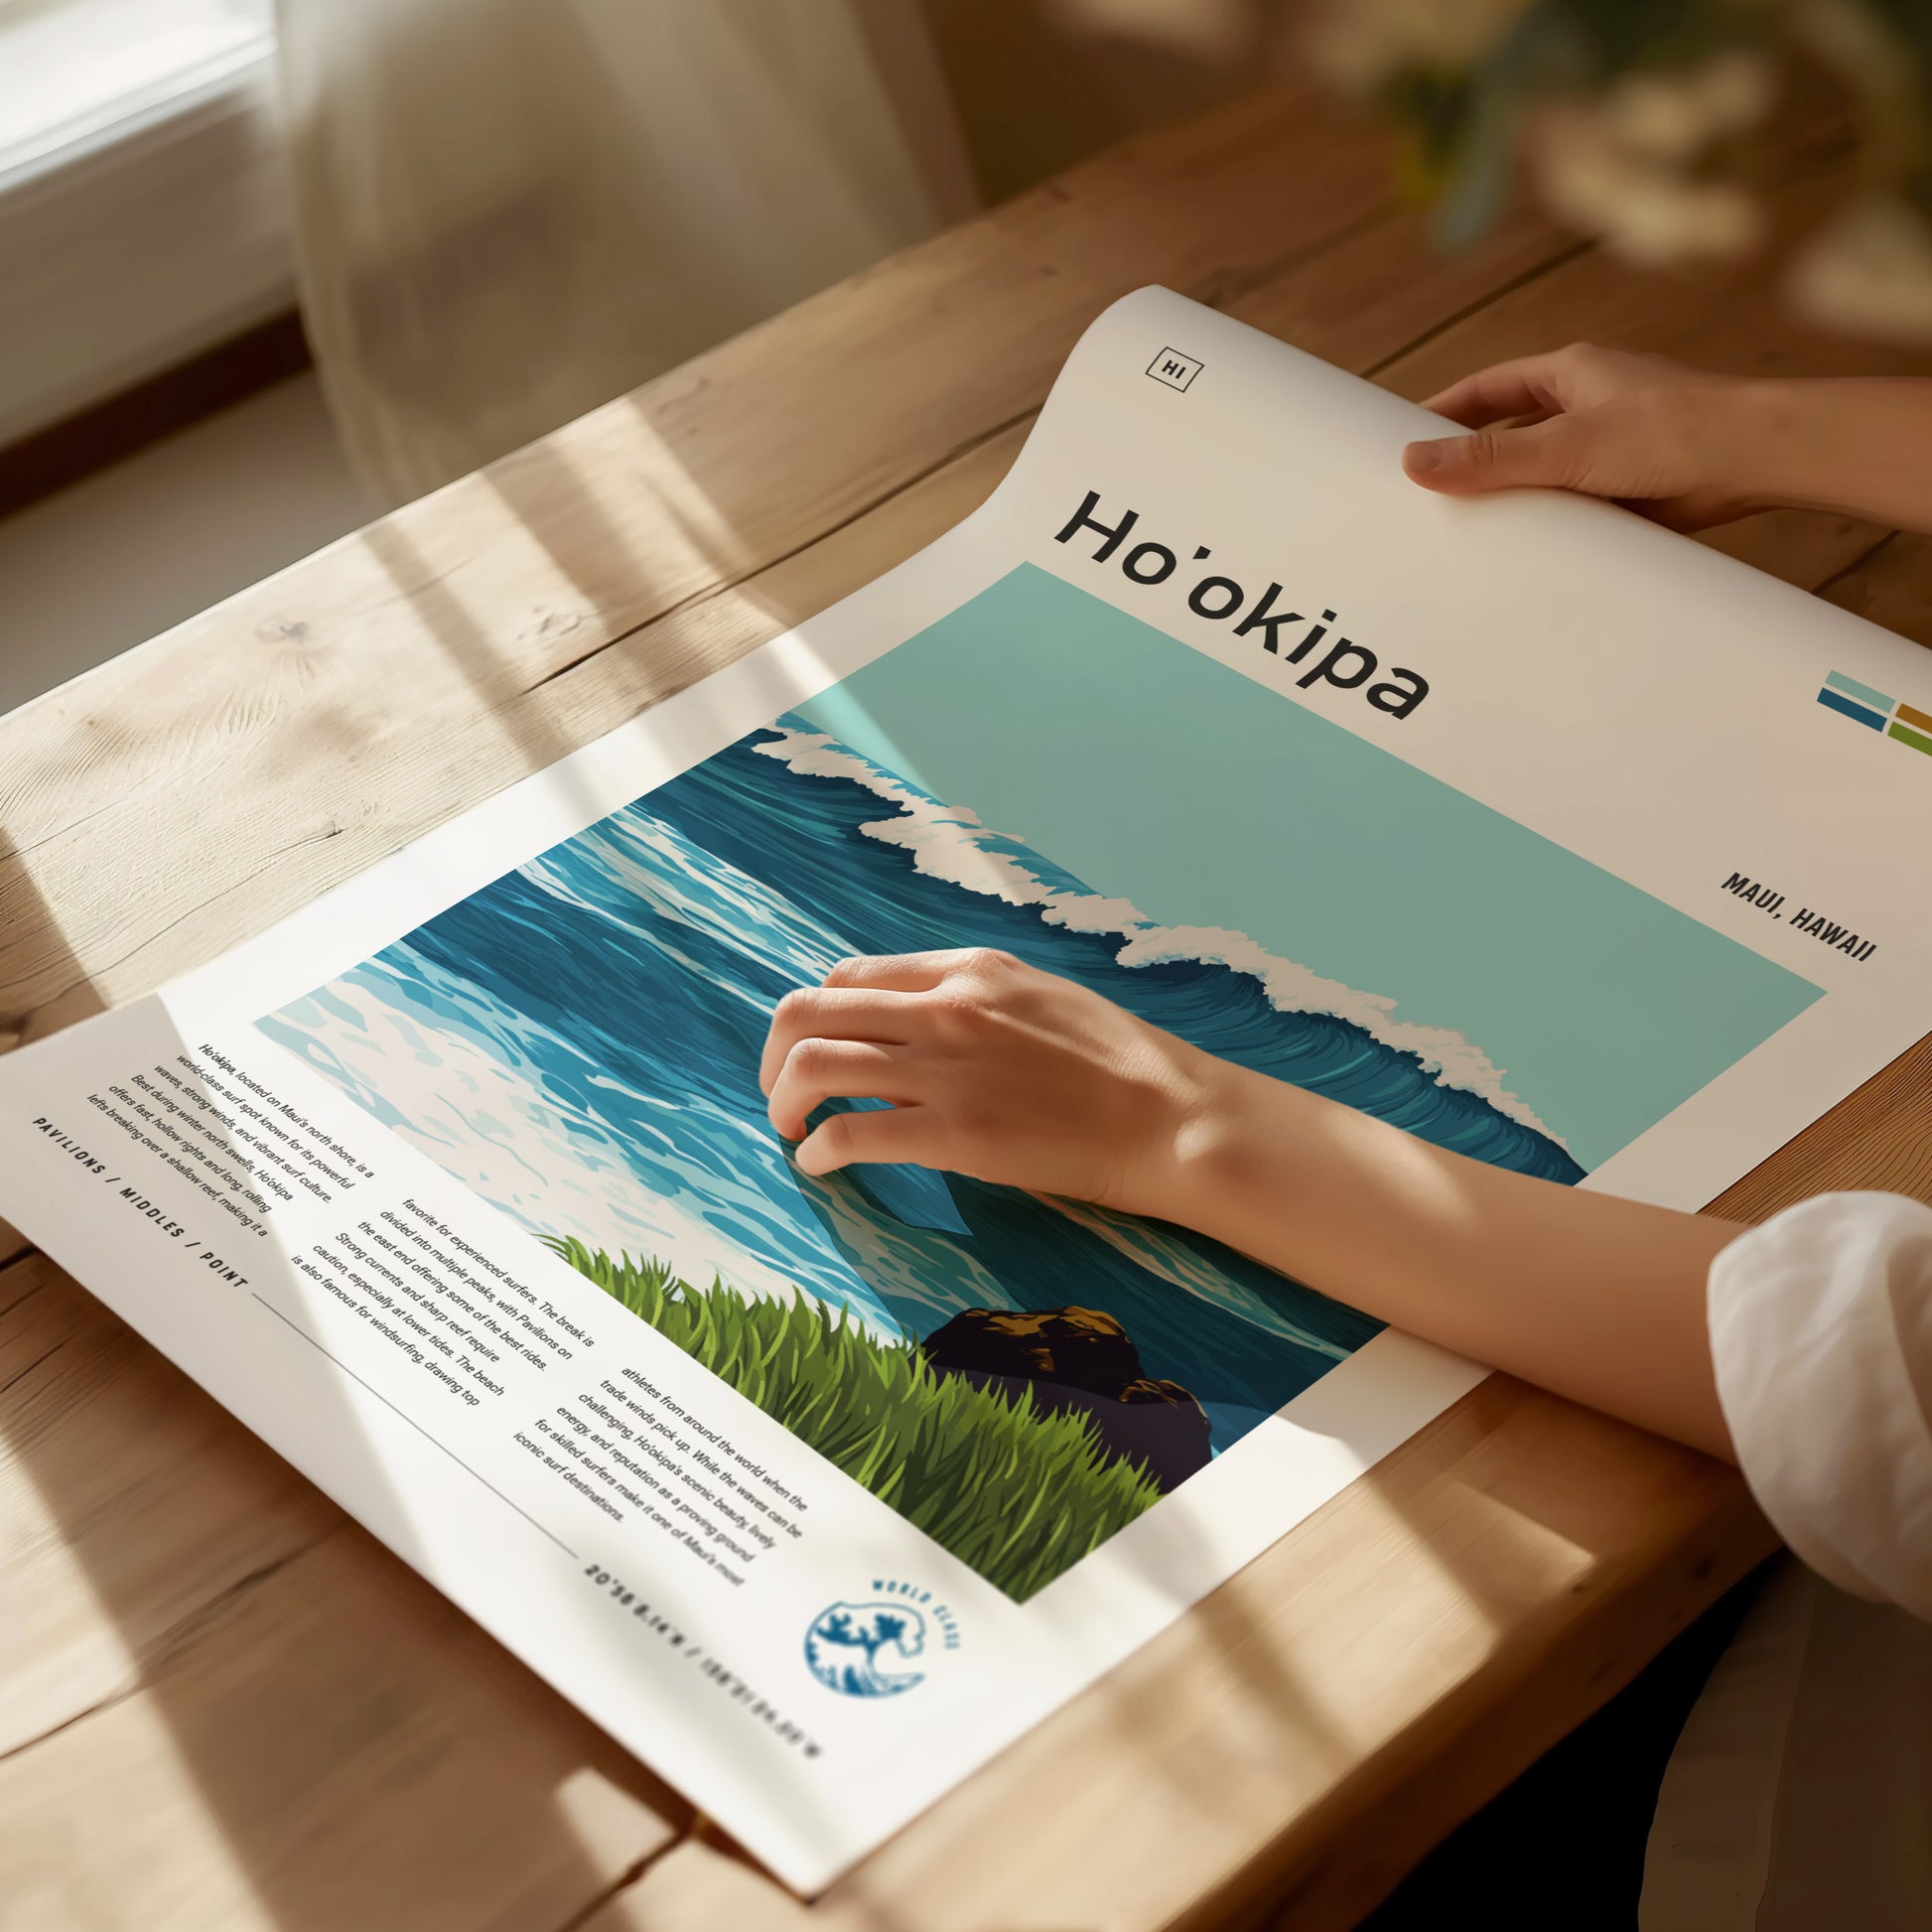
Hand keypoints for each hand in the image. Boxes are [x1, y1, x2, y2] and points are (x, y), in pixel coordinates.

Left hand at [758, 948, 1220, 1212]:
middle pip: (809, 1011)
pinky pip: (850, 1132)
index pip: (849, 976)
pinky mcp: (954, 1132)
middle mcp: (945, 1006)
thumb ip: (966, 1006)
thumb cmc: (1116, 1064)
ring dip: (784, 1101)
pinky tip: (822, 1165)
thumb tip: (902, 1044)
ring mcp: (946, 1068)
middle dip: (776, 1056)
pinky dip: (818, 1150)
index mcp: (967, 969)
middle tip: (782, 1095)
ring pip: (813, 1064)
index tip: (816, 1052)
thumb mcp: (1036, 1000)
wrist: (1170, 1116)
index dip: (817, 1016)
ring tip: (792, 1131)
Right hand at [1402, 343, 1765, 530]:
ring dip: (1513, 499)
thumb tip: (1415, 462)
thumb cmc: (1675, 430)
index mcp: (1571, 373)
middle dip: (1472, 462)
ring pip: (1542, 473)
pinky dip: (1550, 526)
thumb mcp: (1567, 446)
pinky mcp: (1629, 488)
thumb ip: (1491, 458)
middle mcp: (1588, 405)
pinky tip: (1527, 553)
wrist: (1758, 460)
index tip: (1403, 439)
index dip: (1443, 413)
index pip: (1486, 390)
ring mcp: (1609, 448)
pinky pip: (1573, 507)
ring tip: (1467, 533)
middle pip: (1510, 433)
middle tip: (1426, 495)